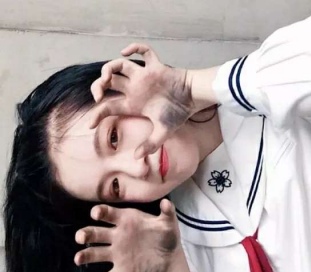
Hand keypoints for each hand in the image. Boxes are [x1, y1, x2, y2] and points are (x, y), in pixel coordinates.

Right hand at [74, 199, 180, 271]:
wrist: (170, 259)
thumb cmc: (166, 236)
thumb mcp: (168, 223)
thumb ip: (167, 213)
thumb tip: (166, 202)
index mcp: (126, 221)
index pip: (109, 214)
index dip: (100, 212)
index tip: (96, 214)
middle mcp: (117, 237)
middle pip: (96, 233)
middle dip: (86, 234)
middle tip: (80, 237)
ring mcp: (117, 255)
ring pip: (96, 254)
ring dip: (85, 256)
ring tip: (78, 259)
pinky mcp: (122, 271)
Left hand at [90, 43, 194, 158]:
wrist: (193, 100)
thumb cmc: (178, 114)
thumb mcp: (163, 132)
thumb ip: (150, 144)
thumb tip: (136, 157)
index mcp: (133, 104)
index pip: (108, 107)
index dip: (97, 115)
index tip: (90, 124)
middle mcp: (135, 89)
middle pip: (109, 82)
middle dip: (98, 86)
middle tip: (98, 95)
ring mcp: (144, 77)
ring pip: (119, 65)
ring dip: (109, 68)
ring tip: (107, 77)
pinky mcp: (156, 67)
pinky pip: (144, 51)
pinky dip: (134, 48)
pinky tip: (125, 52)